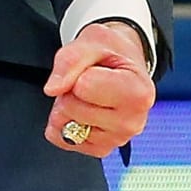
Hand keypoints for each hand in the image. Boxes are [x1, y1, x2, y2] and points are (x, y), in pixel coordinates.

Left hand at [42, 21, 155, 157]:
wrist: (123, 64)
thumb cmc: (112, 52)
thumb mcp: (93, 41)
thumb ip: (70, 60)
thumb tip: (52, 89)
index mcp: (137, 93)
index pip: (83, 86)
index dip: (79, 71)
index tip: (95, 68)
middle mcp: (132, 122)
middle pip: (72, 107)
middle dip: (70, 90)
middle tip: (87, 80)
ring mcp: (117, 139)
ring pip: (66, 126)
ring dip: (67, 107)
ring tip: (87, 94)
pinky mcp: (102, 149)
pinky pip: (65, 140)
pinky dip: (64, 124)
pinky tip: (81, 110)